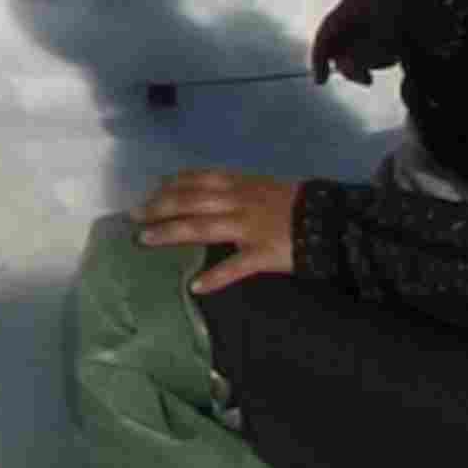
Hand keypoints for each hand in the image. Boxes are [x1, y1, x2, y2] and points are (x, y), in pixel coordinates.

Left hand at [134, 169, 301, 293]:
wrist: (334, 220)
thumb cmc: (296, 203)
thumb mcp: (263, 187)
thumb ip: (235, 190)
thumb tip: (203, 193)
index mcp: (240, 184)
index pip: (196, 180)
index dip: (169, 186)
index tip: (148, 193)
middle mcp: (239, 202)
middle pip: (189, 201)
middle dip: (158, 207)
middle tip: (133, 217)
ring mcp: (250, 227)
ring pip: (202, 227)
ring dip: (170, 233)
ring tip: (145, 241)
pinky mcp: (264, 254)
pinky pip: (236, 267)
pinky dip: (215, 277)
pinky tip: (196, 287)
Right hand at [311, 0, 399, 85]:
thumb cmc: (414, 15)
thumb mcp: (386, 42)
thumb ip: (363, 60)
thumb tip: (357, 73)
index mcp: (352, 4)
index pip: (325, 33)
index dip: (319, 59)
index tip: (321, 82)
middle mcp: (358, 6)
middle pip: (340, 42)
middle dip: (352, 64)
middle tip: (368, 80)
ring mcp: (370, 11)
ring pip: (356, 44)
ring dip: (369, 59)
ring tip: (392, 58)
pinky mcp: (384, 18)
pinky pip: (371, 42)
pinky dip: (380, 53)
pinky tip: (397, 53)